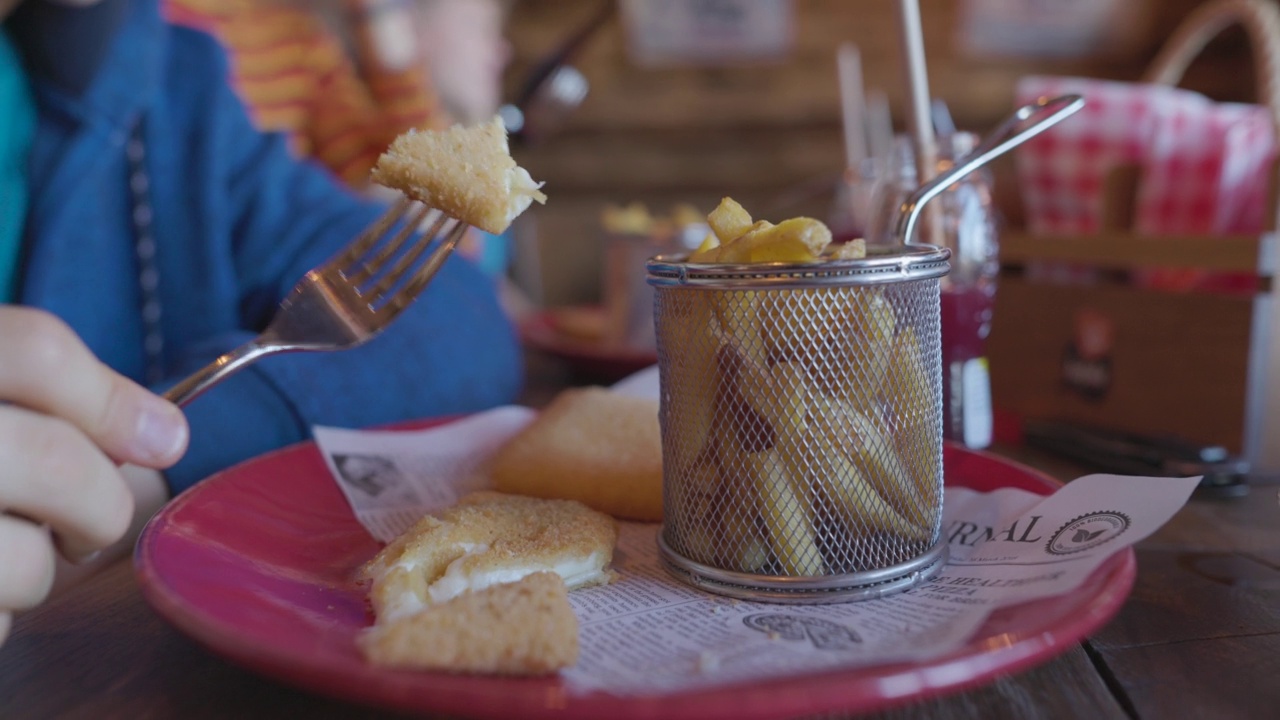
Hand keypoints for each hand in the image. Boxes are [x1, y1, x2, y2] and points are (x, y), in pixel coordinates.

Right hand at [0, 307, 187, 643]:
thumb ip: (41, 394)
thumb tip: (163, 435)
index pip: (35, 351)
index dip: (113, 399)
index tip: (162, 438)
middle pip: (56, 461)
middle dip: (100, 504)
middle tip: (89, 524)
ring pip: (27, 562)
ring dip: (36, 572)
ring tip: (1, 555)